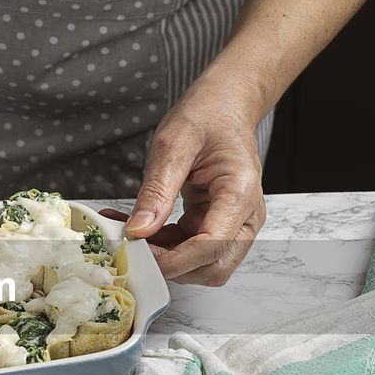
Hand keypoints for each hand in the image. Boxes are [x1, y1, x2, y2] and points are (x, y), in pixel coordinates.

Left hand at [104, 67, 267, 285]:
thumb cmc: (207, 116)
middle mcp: (246, 214)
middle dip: (174, 267)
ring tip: (129, 235)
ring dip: (166, 258)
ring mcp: (234, 222)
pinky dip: (163, 245)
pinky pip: (191, 247)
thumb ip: (157, 190)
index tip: (141, 256)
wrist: (224, 106)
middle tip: (135, 250)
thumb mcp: (173, 145)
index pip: (213, 245)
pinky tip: (137, 228)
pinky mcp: (217, 223)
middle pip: (215, 267)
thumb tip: (138, 230)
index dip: (177, 260)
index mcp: (240, 191)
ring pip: (203, 264)